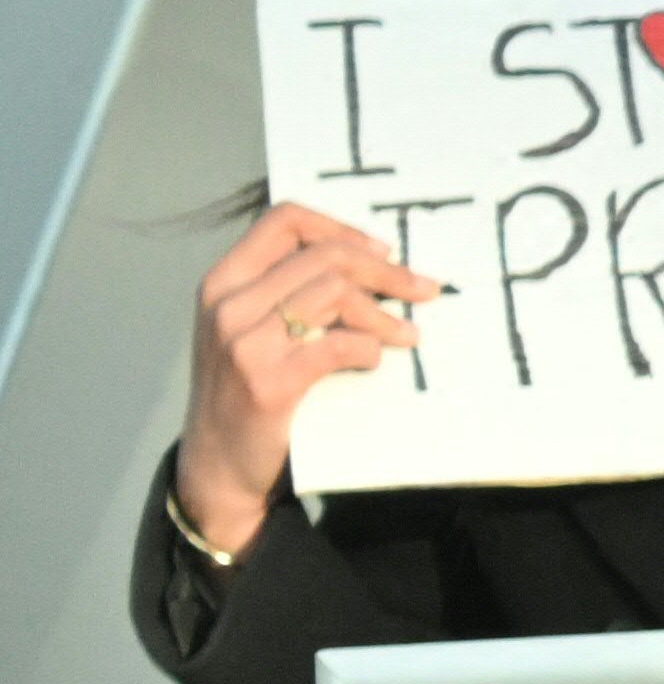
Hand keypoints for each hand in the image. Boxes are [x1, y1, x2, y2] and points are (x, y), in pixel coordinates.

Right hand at [171, 200, 432, 555]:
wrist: (219, 462)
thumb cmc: (248, 390)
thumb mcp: (250, 329)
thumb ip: (288, 293)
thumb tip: (371, 265)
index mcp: (224, 281)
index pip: (284, 220)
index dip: (341, 227)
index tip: (384, 251)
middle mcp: (228, 304)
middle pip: (325, 257)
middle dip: (386, 272)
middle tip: (423, 290)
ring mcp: (244, 343)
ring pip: (335, 294)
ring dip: (386, 315)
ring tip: (409, 335)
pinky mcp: (269, 383)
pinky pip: (339, 345)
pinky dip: (369, 350)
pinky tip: (375, 361)